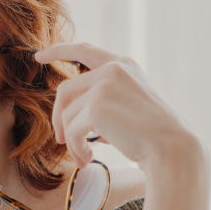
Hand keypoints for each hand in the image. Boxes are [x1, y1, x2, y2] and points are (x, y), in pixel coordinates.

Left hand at [34, 42, 194, 170]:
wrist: (171, 147)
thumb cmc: (151, 133)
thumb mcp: (127, 104)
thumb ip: (101, 99)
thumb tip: (67, 115)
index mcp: (123, 65)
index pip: (84, 51)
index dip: (58, 51)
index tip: (39, 56)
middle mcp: (113, 69)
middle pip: (65, 91)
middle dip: (58, 118)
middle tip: (61, 140)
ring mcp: (104, 85)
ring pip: (67, 114)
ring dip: (70, 139)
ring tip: (82, 156)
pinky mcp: (97, 105)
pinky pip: (72, 130)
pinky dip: (75, 148)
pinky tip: (86, 159)